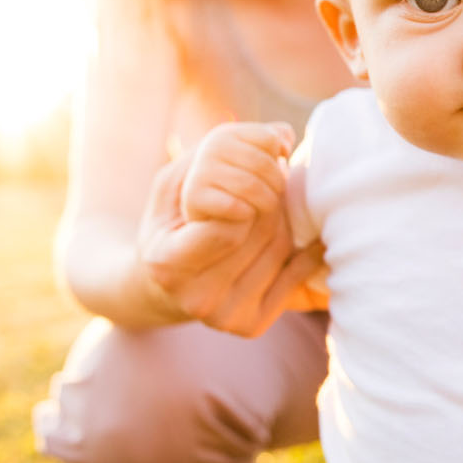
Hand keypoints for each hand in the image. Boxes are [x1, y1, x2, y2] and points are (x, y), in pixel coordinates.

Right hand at [137, 122, 323, 336]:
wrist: (157, 287)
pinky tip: (301, 235)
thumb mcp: (174, 182)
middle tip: (263, 184)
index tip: (232, 185)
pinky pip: (295, 276)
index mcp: (167, 261)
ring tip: (266, 208)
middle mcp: (195, 298)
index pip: (230, 215)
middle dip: (266, 196)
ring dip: (282, 217)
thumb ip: (218, 151)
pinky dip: (305, 249)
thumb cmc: (170, 222)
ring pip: (279, 247)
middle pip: (259, 228)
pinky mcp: (249, 326)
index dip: (240, 191)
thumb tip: (282, 135)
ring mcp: (223, 317)